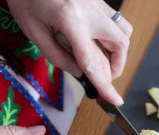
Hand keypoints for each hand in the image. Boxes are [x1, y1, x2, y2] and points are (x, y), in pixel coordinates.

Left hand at [7, 0, 132, 105]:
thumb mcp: (34, 31)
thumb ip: (58, 56)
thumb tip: (79, 72)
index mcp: (71, 20)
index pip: (93, 61)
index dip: (105, 85)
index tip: (115, 100)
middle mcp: (90, 11)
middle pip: (120, 45)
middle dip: (116, 67)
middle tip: (103, 77)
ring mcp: (97, 3)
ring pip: (124, 32)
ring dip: (119, 52)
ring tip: (105, 61)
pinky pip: (117, 20)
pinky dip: (116, 36)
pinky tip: (102, 41)